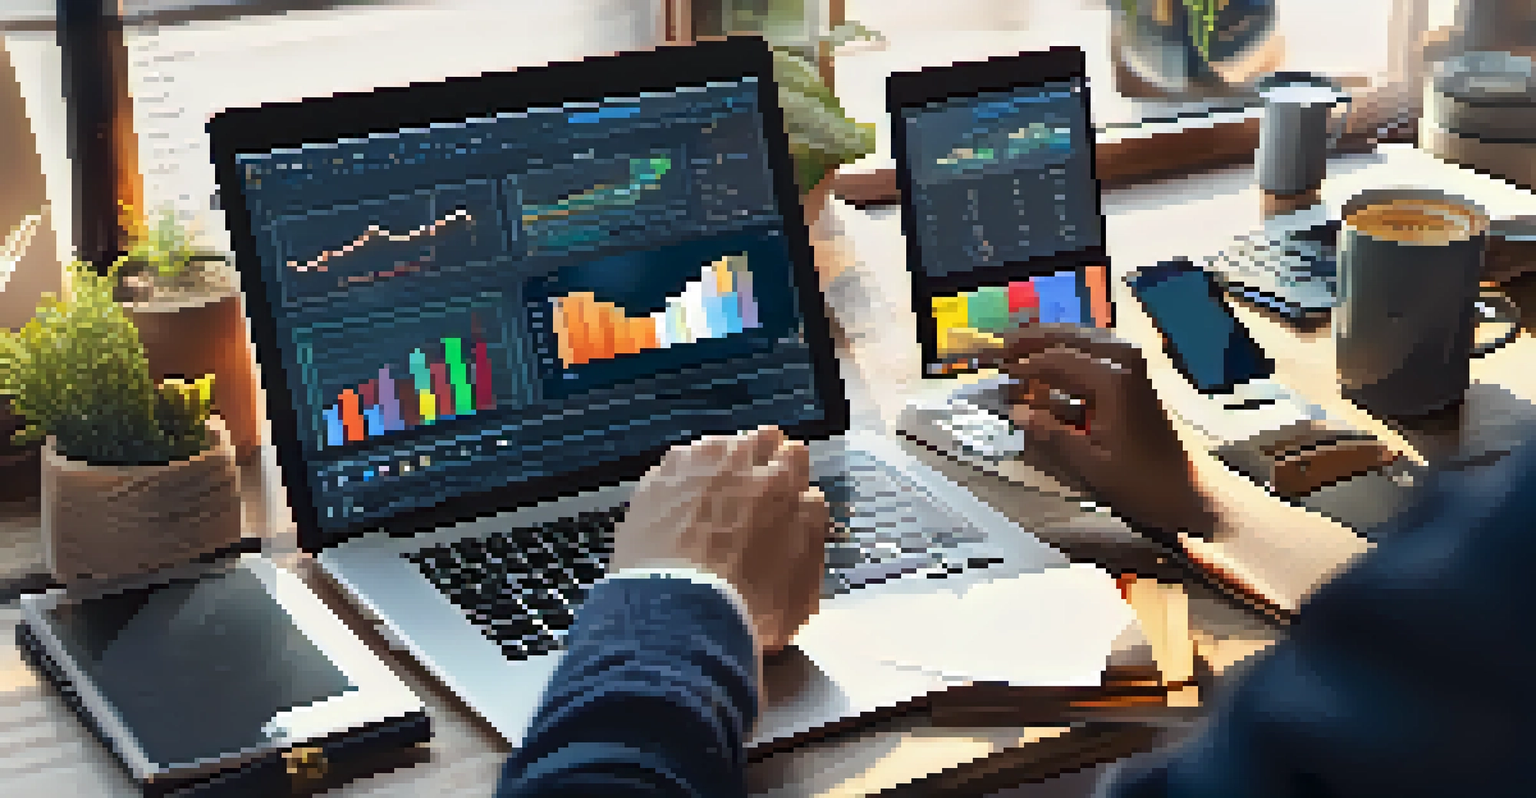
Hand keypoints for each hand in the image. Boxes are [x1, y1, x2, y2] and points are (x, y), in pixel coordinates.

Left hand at [613, 426, 828, 655]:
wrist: (677, 615)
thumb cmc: (749, 607)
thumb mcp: (804, 579)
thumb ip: (810, 528)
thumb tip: (807, 499)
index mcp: (780, 483)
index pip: (795, 454)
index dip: (792, 474)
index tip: (788, 491)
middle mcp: (736, 462)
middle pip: (756, 439)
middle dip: (760, 458)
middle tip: (754, 490)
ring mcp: (691, 468)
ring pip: (715, 446)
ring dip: (721, 463)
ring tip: (715, 496)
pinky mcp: (654, 482)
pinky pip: (678, 464)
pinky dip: (685, 477)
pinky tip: (682, 503)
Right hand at [992, 325, 1215, 538]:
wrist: (1194, 489)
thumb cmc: (1145, 482)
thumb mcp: (1092, 466)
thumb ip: (1052, 436)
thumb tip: (1015, 413)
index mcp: (1112, 380)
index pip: (1053, 360)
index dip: (1019, 364)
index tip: (991, 367)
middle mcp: (1123, 360)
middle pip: (1066, 336)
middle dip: (1030, 340)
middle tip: (995, 346)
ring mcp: (1132, 364)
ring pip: (1080, 338)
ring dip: (1048, 341)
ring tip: (1015, 348)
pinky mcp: (1135, 374)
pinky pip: (1094, 351)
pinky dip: (1068, 352)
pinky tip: (1049, 362)